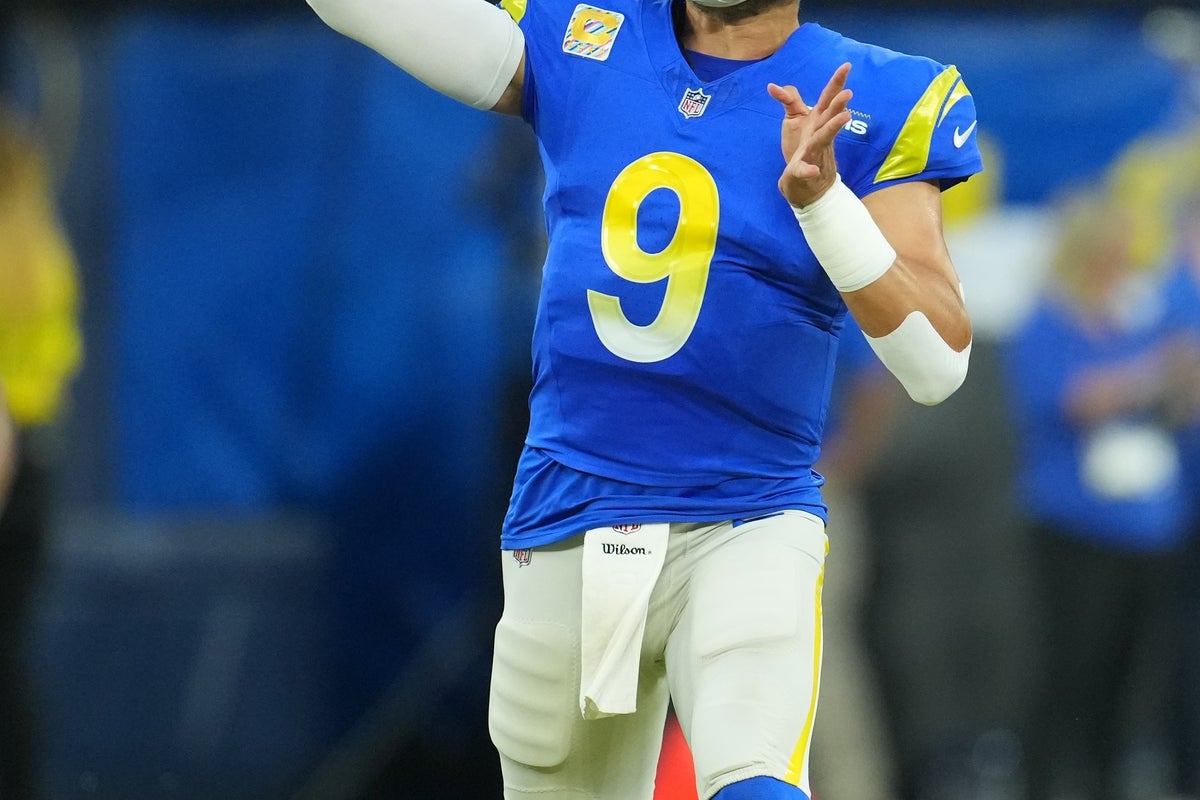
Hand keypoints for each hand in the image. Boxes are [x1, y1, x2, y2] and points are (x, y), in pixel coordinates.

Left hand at [768, 63, 852, 207]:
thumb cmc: (801, 146)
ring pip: (823, 138)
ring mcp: (812, 151)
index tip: (847, 65)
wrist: (804, 182)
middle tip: (848, 93)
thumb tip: (772, 85)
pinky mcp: (801, 169)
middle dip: (839, 105)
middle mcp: (818, 133)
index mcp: (817, 120)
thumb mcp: (794, 118)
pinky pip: (805, 170)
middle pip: (829, 116)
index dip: (837, 82)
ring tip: (845, 117)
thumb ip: (789, 100)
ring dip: (833, 128)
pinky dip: (808, 170)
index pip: (828, 98)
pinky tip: (812, 171)